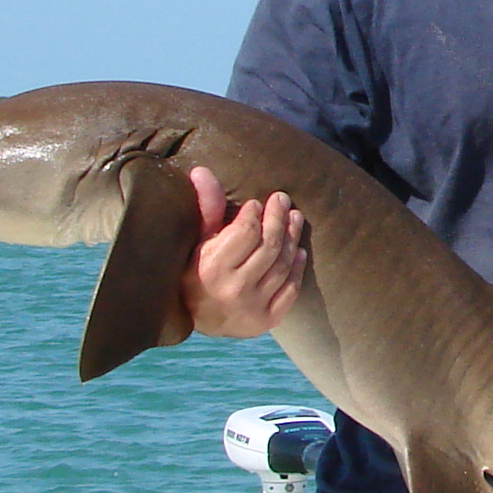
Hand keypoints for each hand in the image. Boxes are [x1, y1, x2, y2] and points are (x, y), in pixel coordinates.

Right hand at [179, 166, 308, 337]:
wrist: (194, 320)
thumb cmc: (192, 272)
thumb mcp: (194, 241)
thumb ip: (205, 208)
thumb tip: (203, 171)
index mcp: (212, 268)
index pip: (246, 232)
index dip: (255, 213)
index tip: (256, 203)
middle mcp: (234, 289)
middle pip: (269, 246)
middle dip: (278, 218)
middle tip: (283, 199)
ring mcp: (252, 308)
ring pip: (282, 265)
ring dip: (293, 238)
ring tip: (295, 218)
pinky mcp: (266, 321)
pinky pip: (290, 290)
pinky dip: (297, 269)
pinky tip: (299, 251)